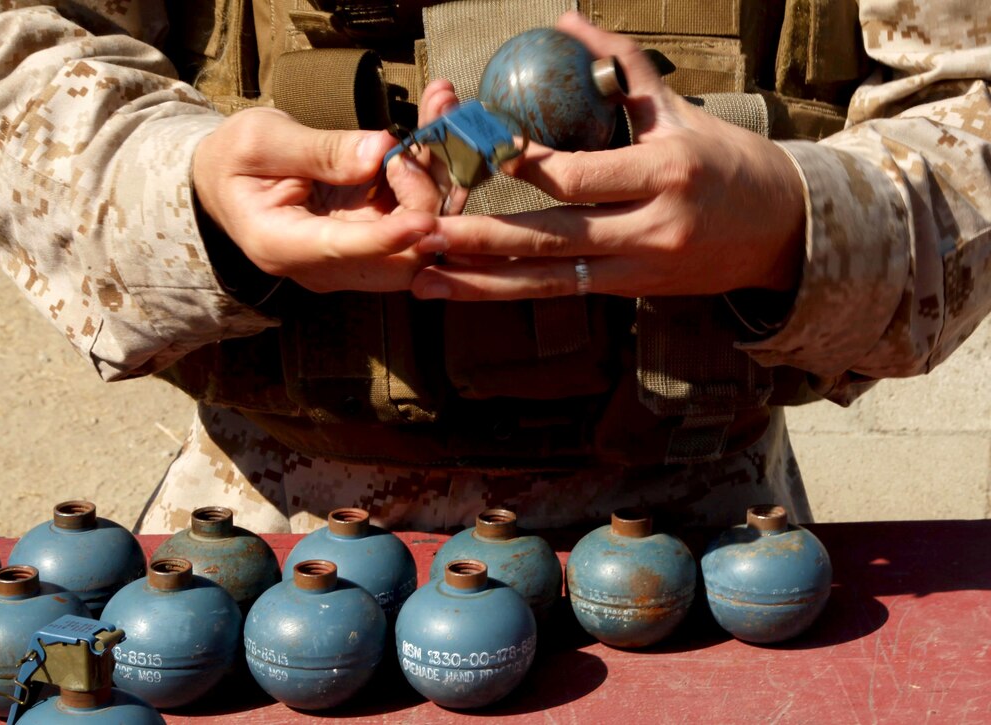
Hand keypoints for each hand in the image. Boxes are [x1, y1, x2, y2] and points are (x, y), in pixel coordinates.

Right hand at [192, 105, 449, 293]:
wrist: (226, 181)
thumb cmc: (235, 159)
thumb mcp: (262, 140)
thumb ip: (319, 151)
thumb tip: (378, 152)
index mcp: (280, 245)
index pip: (343, 250)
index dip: (389, 237)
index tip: (426, 220)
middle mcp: (321, 266)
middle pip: (394, 258)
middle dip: (426, 202)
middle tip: (423, 137)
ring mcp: (351, 260)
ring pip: (418, 240)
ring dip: (439, 181)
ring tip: (440, 109)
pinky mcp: (372, 241)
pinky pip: (416, 219)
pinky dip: (433, 176)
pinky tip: (436, 124)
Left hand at [411, 11, 806, 300]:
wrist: (784, 232)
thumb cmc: (728, 162)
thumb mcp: (678, 111)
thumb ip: (621, 66)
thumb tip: (567, 19)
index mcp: (664, 175)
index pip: (580, 176)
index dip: (526, 166)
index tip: (479, 152)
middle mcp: (648, 229)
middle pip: (552, 238)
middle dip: (481, 239)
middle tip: (422, 233)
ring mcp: (638, 269)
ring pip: (547, 280)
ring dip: (480, 283)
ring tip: (423, 280)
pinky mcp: (629, 293)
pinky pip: (560, 292)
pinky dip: (509, 291)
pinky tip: (466, 289)